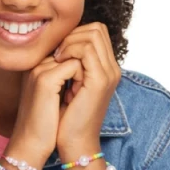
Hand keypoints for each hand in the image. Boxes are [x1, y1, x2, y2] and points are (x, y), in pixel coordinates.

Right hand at [8, 53, 85, 165]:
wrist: (30, 144)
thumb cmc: (45, 123)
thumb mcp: (55, 93)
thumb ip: (63, 74)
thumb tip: (84, 62)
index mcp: (38, 64)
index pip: (68, 45)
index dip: (82, 62)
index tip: (80, 84)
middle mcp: (36, 62)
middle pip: (73, 45)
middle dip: (85, 64)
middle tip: (81, 88)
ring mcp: (39, 69)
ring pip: (76, 53)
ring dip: (85, 72)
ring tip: (78, 92)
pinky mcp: (45, 80)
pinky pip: (75, 65)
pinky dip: (82, 80)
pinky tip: (75, 96)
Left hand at [54, 22, 121, 151]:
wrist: (73, 141)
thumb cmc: (66, 115)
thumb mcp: (68, 82)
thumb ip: (70, 62)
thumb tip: (58, 42)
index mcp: (106, 68)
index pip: (96, 31)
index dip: (75, 33)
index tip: (58, 50)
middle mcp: (112, 68)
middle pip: (97, 28)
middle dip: (73, 34)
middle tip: (57, 53)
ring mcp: (108, 74)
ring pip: (93, 34)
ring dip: (70, 42)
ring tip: (57, 59)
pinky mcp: (100, 81)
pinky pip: (86, 50)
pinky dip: (69, 51)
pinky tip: (58, 63)